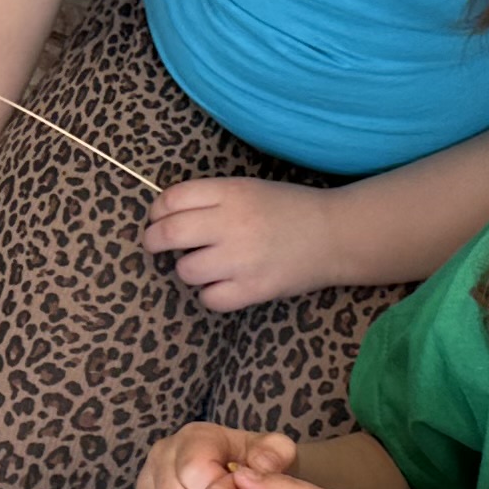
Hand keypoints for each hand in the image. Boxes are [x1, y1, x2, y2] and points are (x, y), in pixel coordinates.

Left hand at [143, 177, 331, 312]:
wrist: (335, 235)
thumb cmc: (289, 209)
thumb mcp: (249, 189)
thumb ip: (211, 199)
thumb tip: (164, 216)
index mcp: (231, 192)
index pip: (171, 199)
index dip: (156, 211)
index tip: (157, 219)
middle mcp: (232, 223)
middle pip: (168, 235)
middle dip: (153, 242)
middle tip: (156, 246)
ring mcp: (242, 259)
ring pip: (185, 271)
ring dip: (188, 270)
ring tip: (206, 265)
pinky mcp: (253, 289)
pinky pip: (209, 299)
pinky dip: (210, 294)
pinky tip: (223, 285)